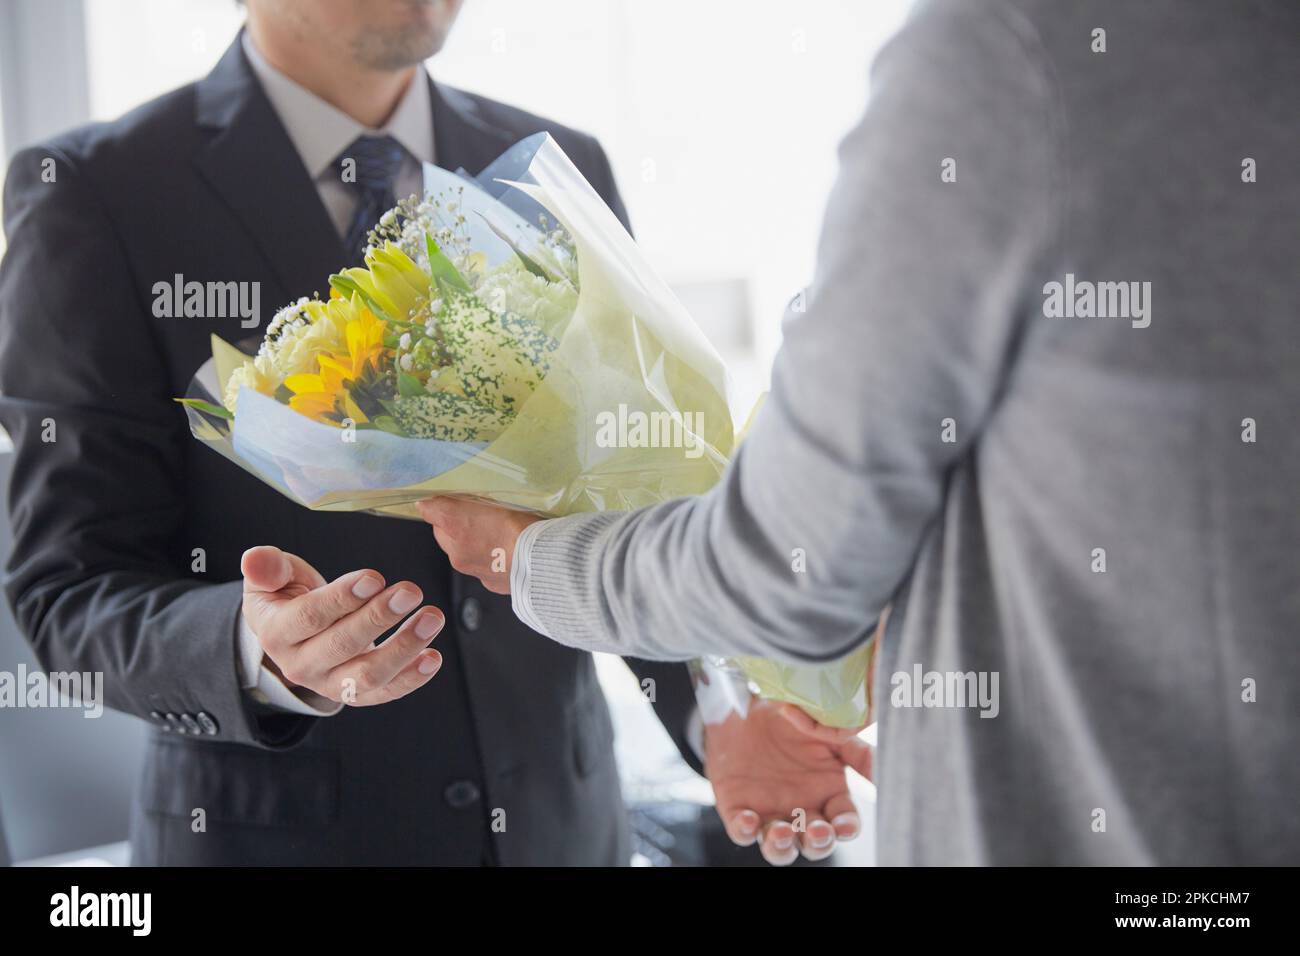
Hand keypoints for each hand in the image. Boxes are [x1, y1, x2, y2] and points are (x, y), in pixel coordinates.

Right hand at [241, 545, 444, 704]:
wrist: (295, 635)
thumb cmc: (288, 597)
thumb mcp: (272, 578)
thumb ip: (267, 568)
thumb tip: (254, 559)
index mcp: (276, 632)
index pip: (309, 616)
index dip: (342, 598)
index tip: (375, 577)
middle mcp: (300, 665)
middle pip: (342, 645)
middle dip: (379, 617)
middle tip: (411, 590)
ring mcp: (329, 684)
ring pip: (367, 674)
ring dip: (404, 647)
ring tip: (432, 618)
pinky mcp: (356, 694)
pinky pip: (385, 693)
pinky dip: (411, 678)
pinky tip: (433, 657)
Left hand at [416, 496, 540, 594]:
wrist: (543, 562)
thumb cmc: (523, 526)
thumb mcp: (495, 496)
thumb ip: (466, 497)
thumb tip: (436, 501)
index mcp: (454, 523)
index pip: (430, 510)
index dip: (443, 504)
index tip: (451, 500)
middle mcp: (456, 550)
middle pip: (444, 534)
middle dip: (455, 526)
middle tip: (480, 515)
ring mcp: (472, 569)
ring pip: (462, 552)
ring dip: (472, 543)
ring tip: (498, 534)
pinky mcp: (488, 583)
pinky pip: (482, 568)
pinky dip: (489, 560)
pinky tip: (507, 552)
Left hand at [705, 699, 871, 864]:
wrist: (746, 707)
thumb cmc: (791, 721)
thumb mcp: (828, 730)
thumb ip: (857, 750)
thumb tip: (887, 762)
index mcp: (829, 795)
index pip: (845, 822)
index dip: (846, 828)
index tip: (844, 825)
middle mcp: (802, 811)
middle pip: (816, 843)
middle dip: (819, 843)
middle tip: (819, 832)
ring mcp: (770, 814)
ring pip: (780, 847)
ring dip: (782, 846)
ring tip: (782, 832)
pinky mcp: (739, 810)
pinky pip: (741, 831)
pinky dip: (745, 830)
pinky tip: (749, 819)